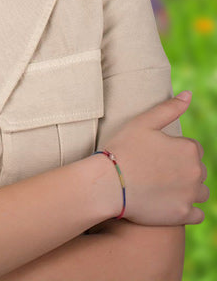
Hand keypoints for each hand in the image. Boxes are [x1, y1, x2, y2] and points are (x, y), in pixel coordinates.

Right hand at [102, 91, 208, 225]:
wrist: (108, 183)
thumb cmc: (123, 148)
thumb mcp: (143, 122)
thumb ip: (169, 108)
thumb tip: (189, 94)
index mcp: (189, 149)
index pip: (192, 148)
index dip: (173, 149)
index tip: (155, 153)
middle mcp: (196, 172)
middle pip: (198, 170)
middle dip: (182, 169)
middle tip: (155, 170)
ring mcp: (191, 195)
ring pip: (200, 192)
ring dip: (188, 189)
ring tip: (162, 186)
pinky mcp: (184, 215)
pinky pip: (197, 214)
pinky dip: (187, 209)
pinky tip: (168, 202)